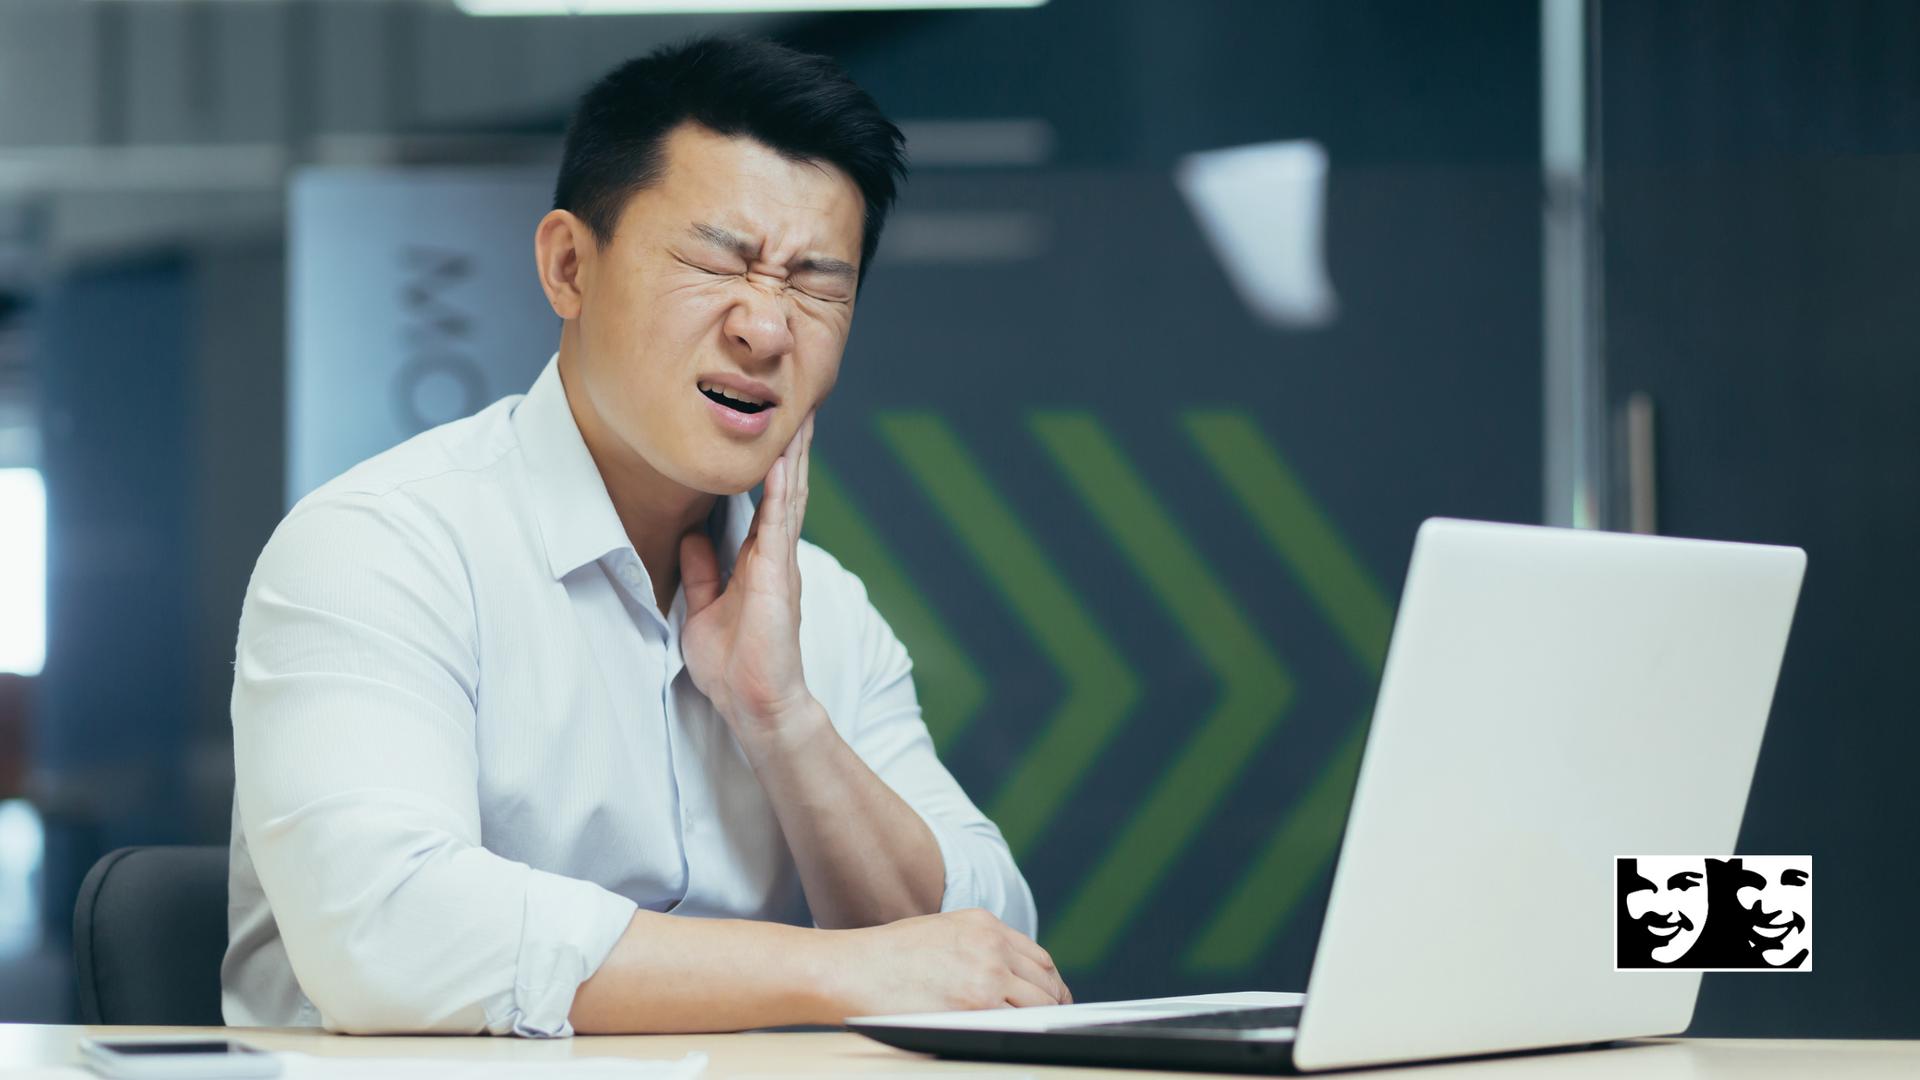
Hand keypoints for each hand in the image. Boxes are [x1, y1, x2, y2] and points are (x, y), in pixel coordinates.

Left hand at [681, 412, 817, 755]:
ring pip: (789, 497)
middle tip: (798, 403)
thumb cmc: (734, 666)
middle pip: (786, 489)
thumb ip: (704, 570)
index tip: (773, 428)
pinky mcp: (777, 577)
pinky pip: (779, 526)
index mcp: (759, 561)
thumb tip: (692, 534)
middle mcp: (775, 556)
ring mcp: (780, 564)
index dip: (771, 465)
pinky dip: (781, 492)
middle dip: (792, 446)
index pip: (766, 502)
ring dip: (793, 456)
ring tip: (799, 416)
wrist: (755, 703)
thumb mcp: (704, 607)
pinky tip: (782, 462)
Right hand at [823, 908, 1072, 1015]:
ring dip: (1039, 1023)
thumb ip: (980, 947)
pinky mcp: (974, 1009)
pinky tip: (1013, 1039)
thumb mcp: (943, 931)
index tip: (1051, 999)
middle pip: (1046, 983)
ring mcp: (986, 978)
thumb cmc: (887, 956)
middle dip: (1052, 1006)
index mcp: (985, 924)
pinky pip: (1014, 1026)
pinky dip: (1019, 1034)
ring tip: (1032, 1035)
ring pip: (1038, 1007)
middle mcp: (992, 947)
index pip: (1039, 958)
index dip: (1050, 983)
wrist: (851, 968)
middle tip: (1051, 1024)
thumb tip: (1009, 977)